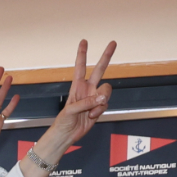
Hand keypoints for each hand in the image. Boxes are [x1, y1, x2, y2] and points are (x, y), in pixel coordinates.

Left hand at [28, 39, 115, 171]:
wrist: (68, 135)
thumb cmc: (64, 121)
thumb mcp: (70, 111)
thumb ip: (86, 103)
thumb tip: (102, 98)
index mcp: (77, 86)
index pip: (80, 67)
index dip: (82, 55)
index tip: (83, 41)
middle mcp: (87, 89)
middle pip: (100, 70)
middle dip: (106, 56)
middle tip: (113, 42)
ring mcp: (95, 97)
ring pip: (106, 91)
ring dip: (100, 102)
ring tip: (90, 111)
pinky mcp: (100, 107)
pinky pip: (105, 105)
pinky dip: (99, 111)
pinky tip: (91, 116)